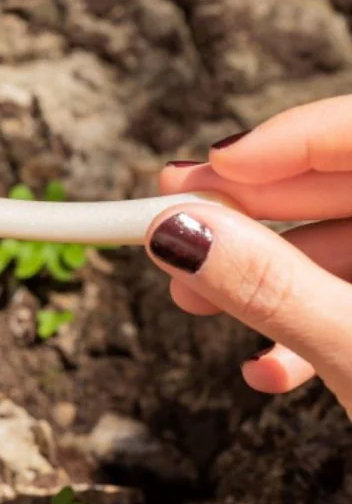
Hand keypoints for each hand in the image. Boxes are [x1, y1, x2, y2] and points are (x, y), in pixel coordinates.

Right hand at [148, 98, 351, 415]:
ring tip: (191, 297)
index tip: (210, 163)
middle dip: (249, 207)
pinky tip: (268, 364)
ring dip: (261, 272)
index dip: (283, 138)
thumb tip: (180, 228)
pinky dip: (303, 319)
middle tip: (169, 209)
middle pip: (340, 183)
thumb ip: (270, 286)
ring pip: (340, 243)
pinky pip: (351, 292)